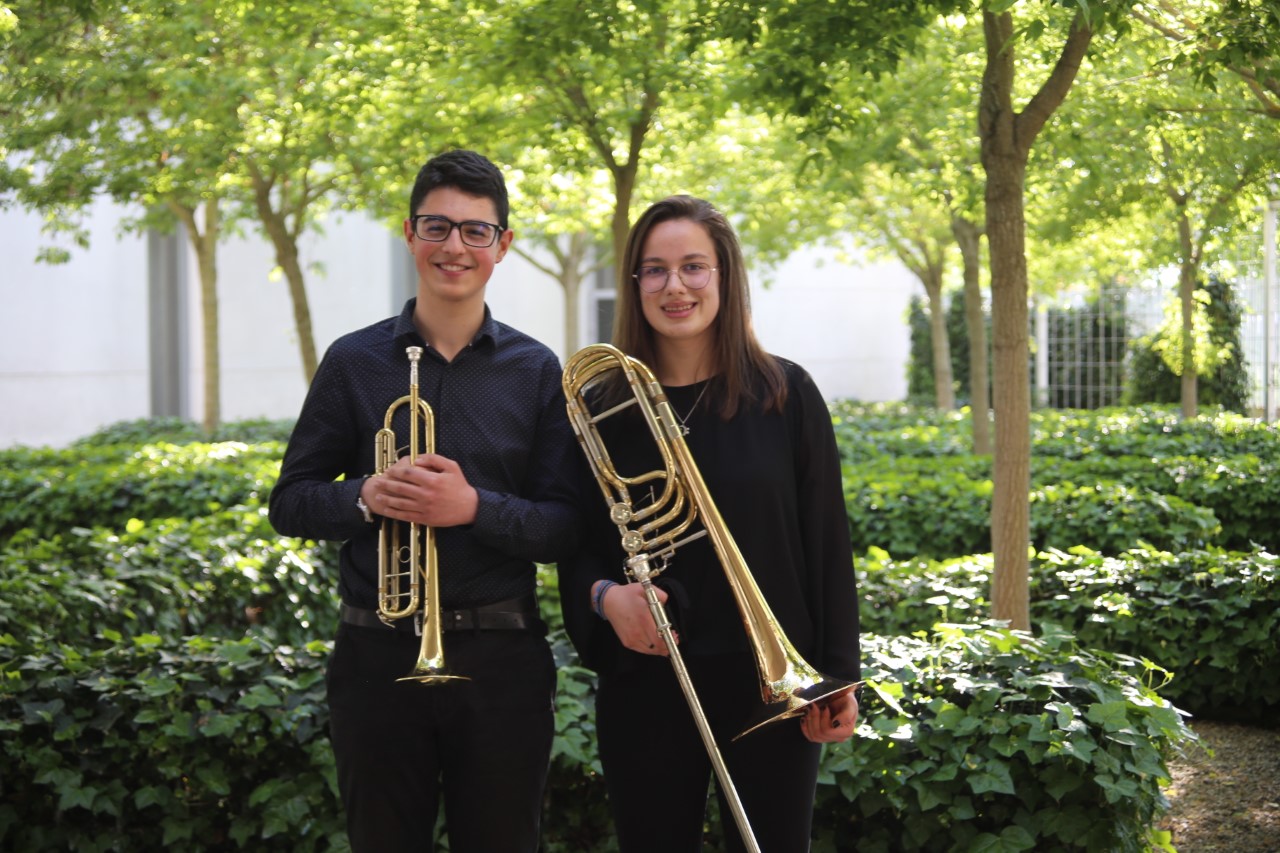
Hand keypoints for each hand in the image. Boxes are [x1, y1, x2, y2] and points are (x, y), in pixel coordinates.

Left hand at [363, 454, 477, 526]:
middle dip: (387, 484)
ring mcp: (424, 508)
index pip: (408, 474)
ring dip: (387, 499)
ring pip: (400, 503)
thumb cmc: (460, 486)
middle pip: (400, 488)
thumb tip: (416, 459)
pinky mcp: (425, 518)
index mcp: (432, 480)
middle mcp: (426, 494)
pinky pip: (406, 516)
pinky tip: (387, 510)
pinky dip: (395, 513)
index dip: (396, 471)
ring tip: (378, 496)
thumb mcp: (452, 466)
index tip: (389, 470)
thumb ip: (434, 459)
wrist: (469, 507)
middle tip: (377, 482)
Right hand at [599, 582, 677, 656]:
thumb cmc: (628, 594)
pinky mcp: (627, 642)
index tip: (675, 635)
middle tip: (672, 638)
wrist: (609, 601)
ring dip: (659, 648)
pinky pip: (643, 650)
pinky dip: (650, 648)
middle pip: (657, 647)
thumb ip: (660, 595)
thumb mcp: (645, 589)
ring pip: (650, 650)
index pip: (660, 638)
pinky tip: (653, 641)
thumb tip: (667, 602)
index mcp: (644, 618)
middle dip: (667, 644)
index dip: (669, 640)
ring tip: (663, 640)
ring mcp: (631, 639)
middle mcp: (637, 631)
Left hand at [800, 687, 858, 743]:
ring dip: (809, 720)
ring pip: (813, 736)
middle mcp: (838, 738)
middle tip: (814, 705)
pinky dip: (805, 727)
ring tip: (810, 709)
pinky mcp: (821, 736)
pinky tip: (805, 717)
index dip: (823, 718)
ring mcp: (829, 738)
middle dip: (814, 717)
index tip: (825, 706)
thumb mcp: (850, 704)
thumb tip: (835, 724)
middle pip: (819, 734)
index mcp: (847, 732)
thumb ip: (845, 715)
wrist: (840, 696)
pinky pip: (809, 737)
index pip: (827, 731)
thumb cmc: (845, 700)